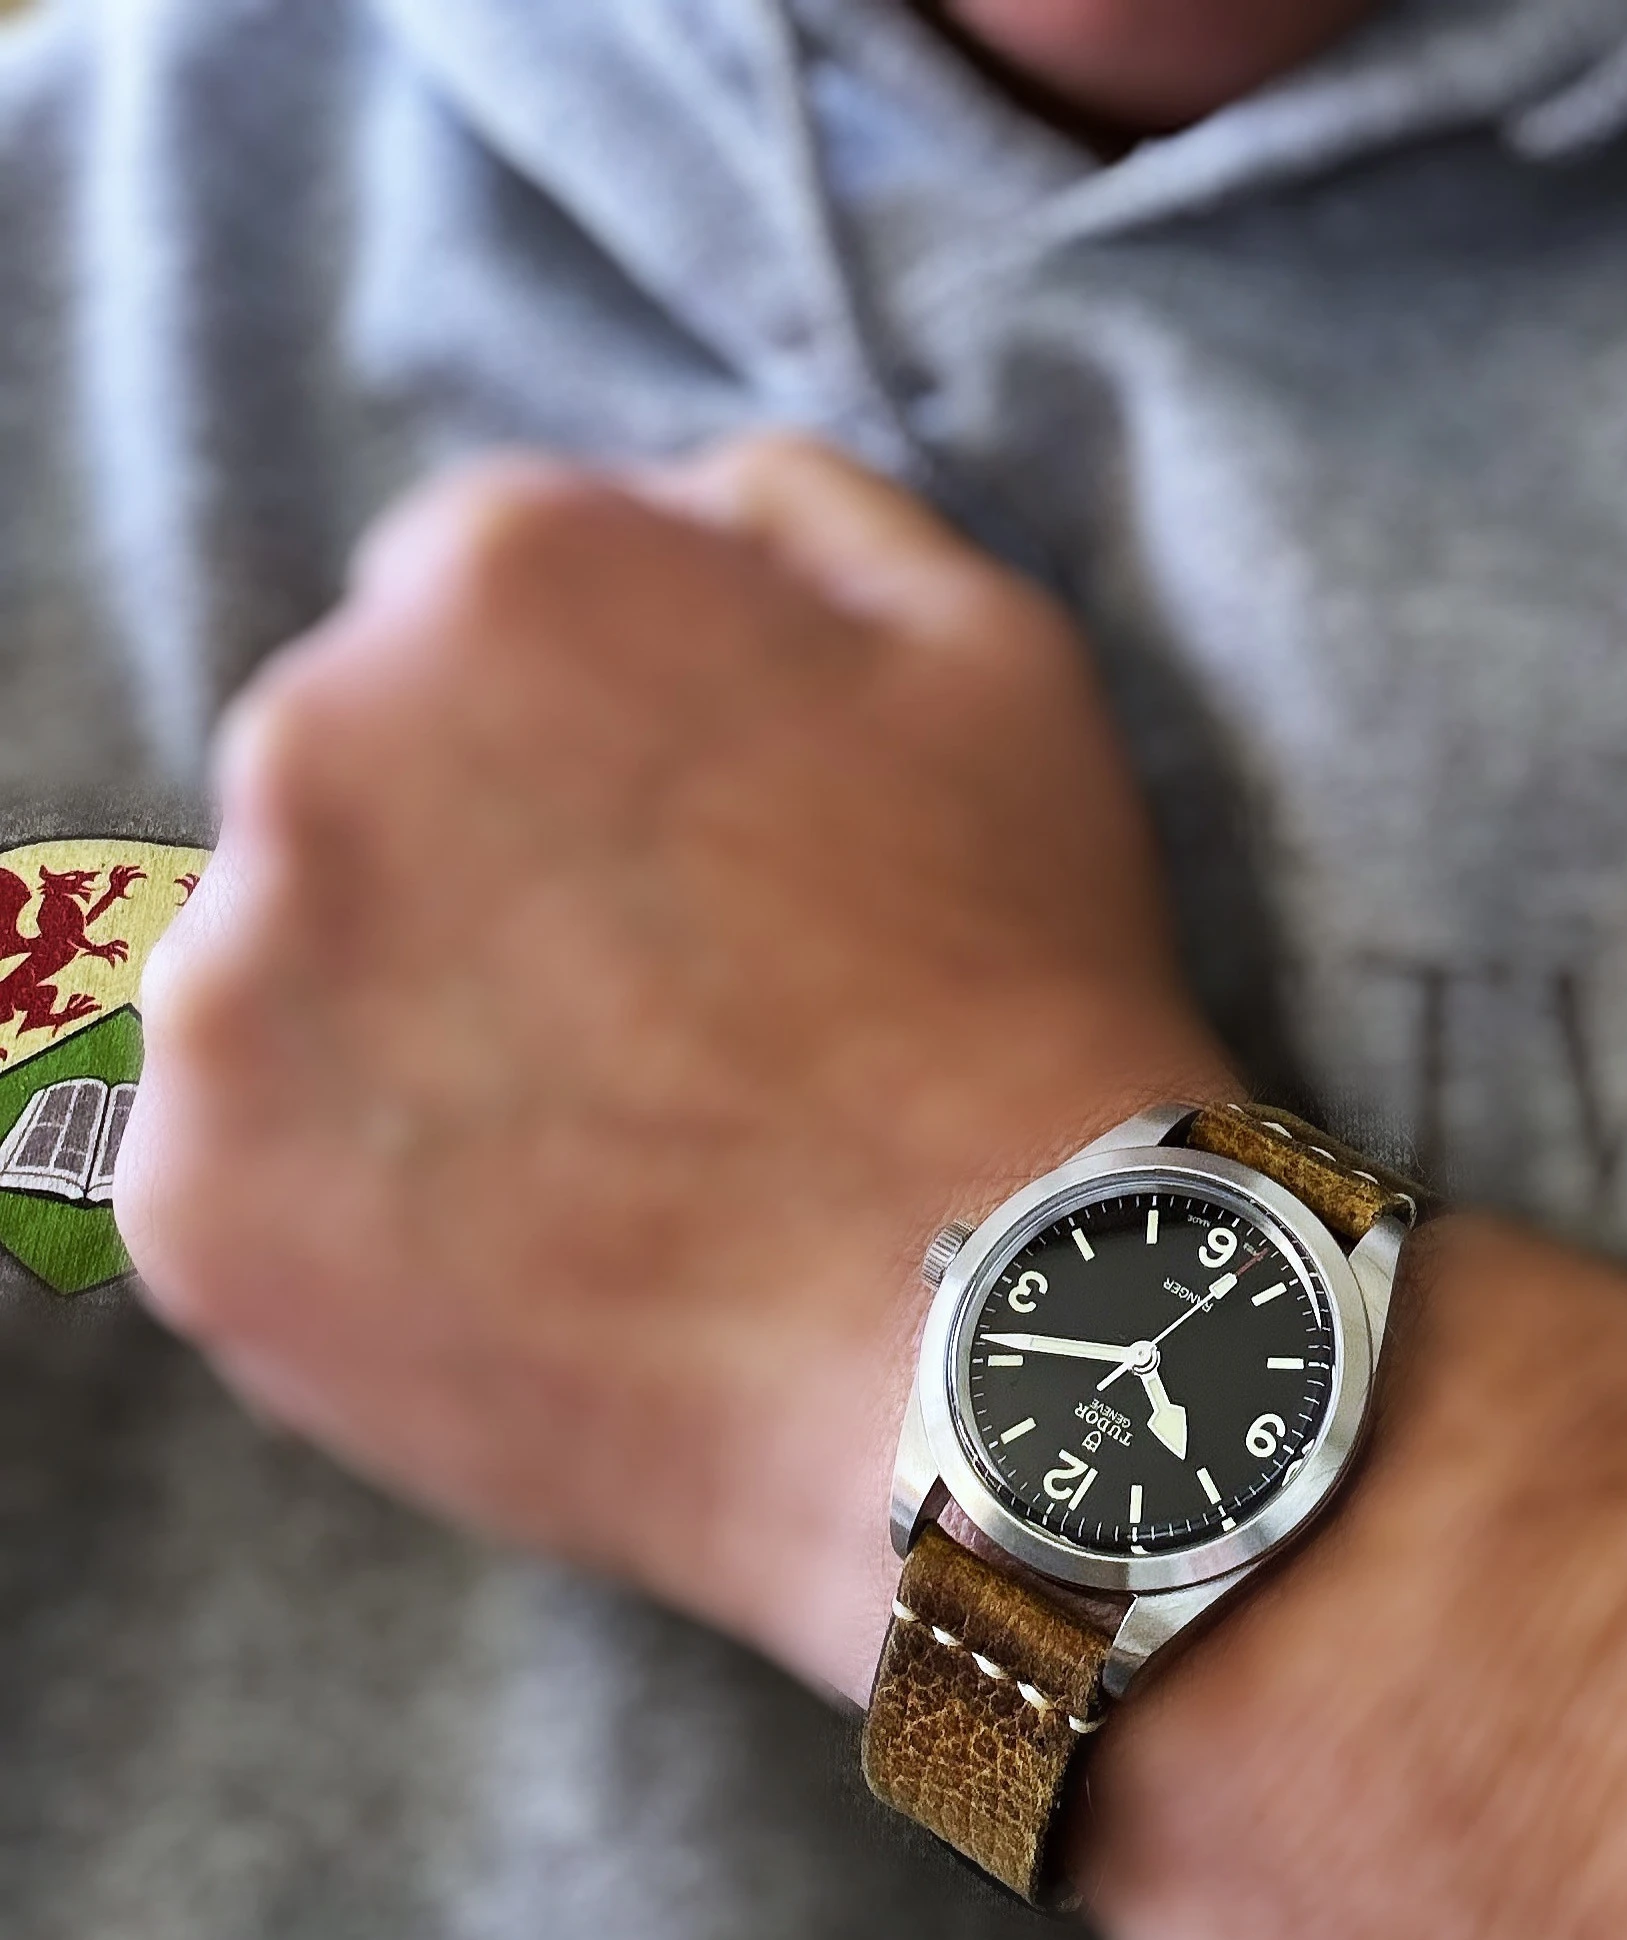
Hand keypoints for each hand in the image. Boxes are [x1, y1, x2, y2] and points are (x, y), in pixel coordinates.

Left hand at [116, 435, 1236, 1699]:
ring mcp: (231, 987)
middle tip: (661, 1017)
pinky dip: (364, 1208)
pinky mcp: (195, 1207)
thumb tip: (668, 501)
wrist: (985, 1339)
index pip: (481, 608)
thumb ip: (791, 514)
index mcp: (506, 574)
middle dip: (485, 866)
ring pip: (289, 975)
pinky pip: (257, 1170)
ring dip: (407, 1031)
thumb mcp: (991, 651)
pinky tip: (536, 1250)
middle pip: (359, 779)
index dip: (605, 739)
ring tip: (604, 1148)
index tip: (701, 863)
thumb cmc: (1018, 985)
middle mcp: (312, 739)